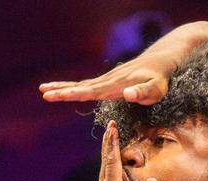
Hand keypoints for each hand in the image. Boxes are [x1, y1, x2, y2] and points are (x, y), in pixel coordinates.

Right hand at [39, 21, 207, 104]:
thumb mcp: (157, 88)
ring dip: (64, 87)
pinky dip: (77, 87)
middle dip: (61, 90)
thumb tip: (127, 95)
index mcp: (115, 85)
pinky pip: (91, 85)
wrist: (165, 58)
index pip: (89, 91)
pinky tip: (70, 90)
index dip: (71, 94)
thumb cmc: (163, 77)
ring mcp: (110, 79)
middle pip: (81, 86)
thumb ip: (143, 93)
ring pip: (83, 84)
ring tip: (45, 90)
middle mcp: (110, 80)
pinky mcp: (113, 80)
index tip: (55, 95)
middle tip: (42, 92)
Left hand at [83, 122, 156, 180]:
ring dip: (107, 154)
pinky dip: (107, 168)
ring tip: (109, 142)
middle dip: (109, 142)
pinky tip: (110, 171)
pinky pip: (104, 179)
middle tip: (110, 127)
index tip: (113, 127)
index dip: (113, 142)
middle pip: (105, 160)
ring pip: (103, 169)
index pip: (112, 160)